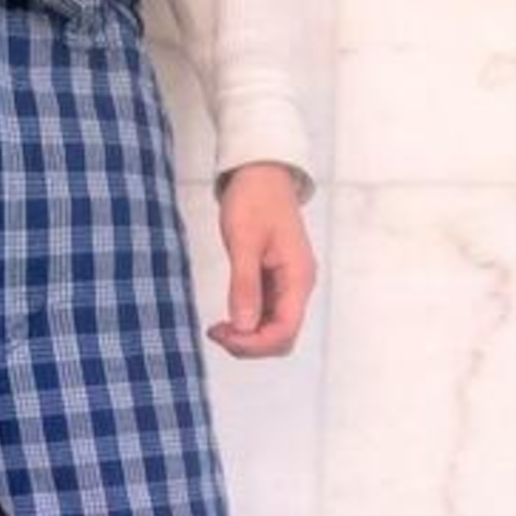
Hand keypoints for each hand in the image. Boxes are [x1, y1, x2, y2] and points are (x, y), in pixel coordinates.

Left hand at [205, 161, 316, 358]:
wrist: (261, 171)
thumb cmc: (254, 199)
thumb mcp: (244, 241)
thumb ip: (245, 286)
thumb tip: (244, 326)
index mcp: (298, 278)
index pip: (284, 331)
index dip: (254, 343)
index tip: (223, 334)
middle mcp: (298, 286)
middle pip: (282, 337)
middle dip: (250, 344)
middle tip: (217, 332)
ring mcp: (288, 284)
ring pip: (273, 329)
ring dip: (247, 336)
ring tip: (219, 326)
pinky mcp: (276, 280)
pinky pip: (266, 314)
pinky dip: (247, 322)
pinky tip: (227, 317)